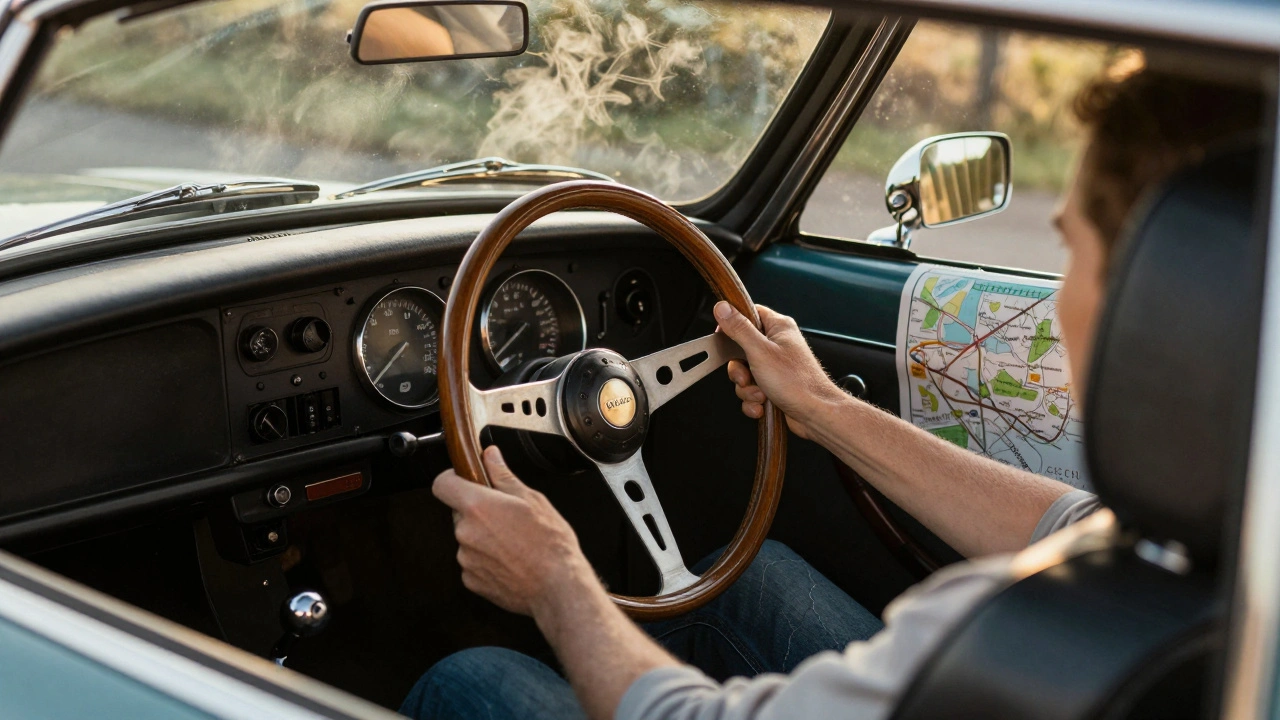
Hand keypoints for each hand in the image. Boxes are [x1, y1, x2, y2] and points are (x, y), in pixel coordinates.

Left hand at [433, 446, 600, 617]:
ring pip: (468, 538)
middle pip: (460, 513)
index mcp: (478, 507)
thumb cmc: (550, 543)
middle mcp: (465, 532)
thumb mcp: (532, 499)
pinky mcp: (471, 580)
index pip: (443, 484)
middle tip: (508, 517)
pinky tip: (511, 561)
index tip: (466, 480)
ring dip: (484, 537)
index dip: (452, 478)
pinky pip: (473, 562)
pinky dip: (487, 560)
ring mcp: (466, 559)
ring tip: (515, 543)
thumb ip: (503, 476)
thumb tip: (490, 456)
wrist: (557, 587)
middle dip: (479, 512)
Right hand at [714, 302, 845, 439]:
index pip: (749, 314)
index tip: (722, 336)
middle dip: (739, 369)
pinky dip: (753, 400)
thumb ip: (739, 328)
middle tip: (746, 376)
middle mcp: (778, 345)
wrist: (815, 414)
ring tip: (760, 394)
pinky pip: (752, 390)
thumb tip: (723, 308)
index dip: (733, 324)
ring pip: (744, 373)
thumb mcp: (760, 351)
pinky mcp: (774, 386)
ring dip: (747, 388)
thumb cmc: (798, 382)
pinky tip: (762, 404)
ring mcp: (776, 367)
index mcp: (778, 328)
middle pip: (741, 349)